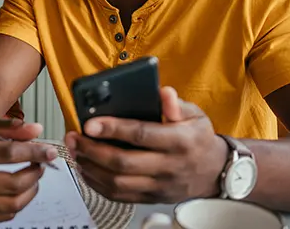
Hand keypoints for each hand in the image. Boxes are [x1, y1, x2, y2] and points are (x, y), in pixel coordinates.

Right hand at [0, 116, 58, 223]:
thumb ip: (11, 127)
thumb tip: (37, 130)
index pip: (9, 154)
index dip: (34, 153)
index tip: (49, 152)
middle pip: (14, 183)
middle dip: (35, 174)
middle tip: (40, 166)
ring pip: (12, 204)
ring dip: (31, 191)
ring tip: (32, 178)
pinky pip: (3, 216)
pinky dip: (17, 204)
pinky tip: (17, 191)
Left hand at [65, 87, 227, 203]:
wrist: (214, 172)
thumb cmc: (198, 139)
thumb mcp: (195, 115)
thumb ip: (175, 104)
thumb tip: (162, 92)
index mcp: (180, 142)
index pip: (141, 134)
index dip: (113, 129)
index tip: (89, 123)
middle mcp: (169, 166)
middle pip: (123, 163)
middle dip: (92, 149)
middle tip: (75, 137)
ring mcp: (159, 186)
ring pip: (118, 183)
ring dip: (91, 167)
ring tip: (76, 151)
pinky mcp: (152, 198)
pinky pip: (119, 196)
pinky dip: (98, 184)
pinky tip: (87, 168)